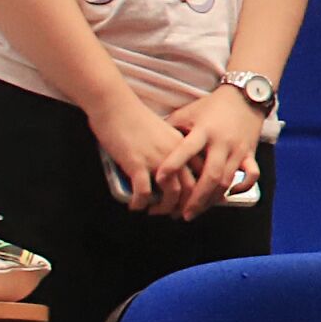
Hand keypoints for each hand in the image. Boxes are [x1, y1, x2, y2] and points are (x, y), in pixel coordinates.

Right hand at [94, 94, 202, 214]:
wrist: (116, 106)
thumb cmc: (137, 119)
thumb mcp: (165, 134)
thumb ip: (174, 150)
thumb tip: (174, 170)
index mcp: (186, 146)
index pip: (204, 174)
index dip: (202, 193)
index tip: (196, 203)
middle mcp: (176, 153)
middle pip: (192, 188)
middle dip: (186, 206)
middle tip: (176, 215)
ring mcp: (157, 159)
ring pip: (172, 193)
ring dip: (164, 208)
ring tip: (154, 211)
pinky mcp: (137, 163)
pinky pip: (143, 191)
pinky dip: (140, 203)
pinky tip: (135, 206)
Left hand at [161, 87, 270, 219]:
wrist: (246, 95)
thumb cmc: (211, 105)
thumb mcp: (188, 113)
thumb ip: (171, 129)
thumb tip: (149, 146)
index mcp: (204, 131)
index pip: (187, 150)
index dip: (173, 165)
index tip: (159, 179)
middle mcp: (222, 142)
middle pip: (210, 175)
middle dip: (195, 198)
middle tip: (181, 213)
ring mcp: (238, 149)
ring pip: (227, 180)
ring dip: (211, 199)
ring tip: (196, 211)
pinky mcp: (251, 152)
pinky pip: (251, 175)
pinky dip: (241, 187)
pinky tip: (228, 194)